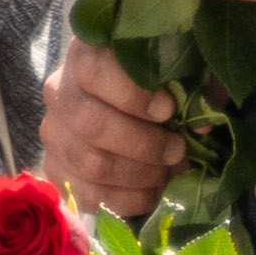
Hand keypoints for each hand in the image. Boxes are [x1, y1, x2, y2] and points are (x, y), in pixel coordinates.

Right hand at [40, 45, 193, 219]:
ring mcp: (54, 133)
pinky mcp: (57, 168)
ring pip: (91, 163)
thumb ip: (194, 86)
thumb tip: (201, 126)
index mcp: (86, 54)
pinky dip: (127, 200)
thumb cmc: (157, 81)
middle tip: (177, 149)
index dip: (132, 94)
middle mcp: (60, 91)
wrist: (120, 103)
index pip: (93, 71)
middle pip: (91, 123)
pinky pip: (87, 195)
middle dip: (143, 144)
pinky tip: (150, 190)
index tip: (168, 109)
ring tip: (166, 171)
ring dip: (139, 175)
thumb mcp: (179, 70)